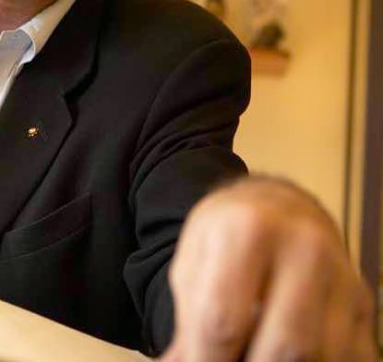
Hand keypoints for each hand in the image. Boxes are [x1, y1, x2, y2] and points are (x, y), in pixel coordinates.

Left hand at [162, 177, 374, 361]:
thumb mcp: (192, 263)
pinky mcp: (363, 301)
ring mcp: (341, 276)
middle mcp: (305, 248)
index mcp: (247, 230)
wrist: (278, 206)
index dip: (206, 360)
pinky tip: (285, 357)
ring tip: (252, 354)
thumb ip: (188, 319)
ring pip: (322, 357)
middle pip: (285, 347)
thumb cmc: (227, 238)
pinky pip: (350, 356)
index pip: (222, 321)